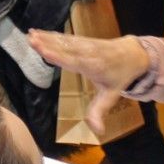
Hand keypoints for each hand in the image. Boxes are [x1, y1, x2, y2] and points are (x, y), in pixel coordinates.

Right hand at [28, 30, 150, 137]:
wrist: (133, 54)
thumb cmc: (120, 76)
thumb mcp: (112, 95)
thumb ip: (100, 111)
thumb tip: (98, 131)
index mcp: (92, 66)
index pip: (72, 61)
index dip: (57, 55)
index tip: (43, 49)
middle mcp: (87, 52)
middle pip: (64, 47)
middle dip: (47, 43)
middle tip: (31, 39)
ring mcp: (85, 44)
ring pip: (63, 40)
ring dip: (46, 37)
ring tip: (30, 34)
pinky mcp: (83, 39)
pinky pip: (66, 37)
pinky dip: (52, 34)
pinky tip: (40, 32)